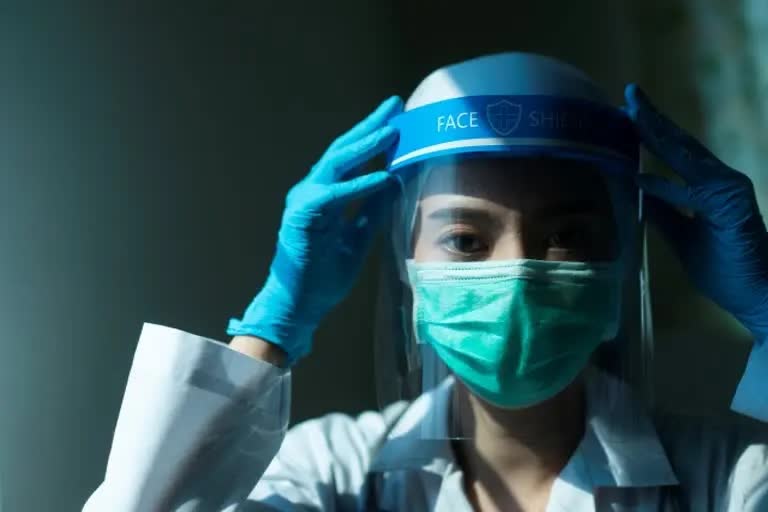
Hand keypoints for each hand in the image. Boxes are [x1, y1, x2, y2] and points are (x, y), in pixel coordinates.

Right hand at [228, 96, 402, 363]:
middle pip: (343, 150)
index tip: (397, 119)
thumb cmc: (323, 276)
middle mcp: (312, 192)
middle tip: (395, 106)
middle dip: (370, 126)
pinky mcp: (303, 217)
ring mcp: (304, 201)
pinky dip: (360, 185)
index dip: (372, 137)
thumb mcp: (358, 239)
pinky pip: (336, 195)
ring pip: (336, 163)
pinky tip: (383, 175)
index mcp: (324, 196)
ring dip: (366, 145)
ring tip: (392, 129)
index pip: (350, 158)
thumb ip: (371, 211)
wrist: (298, 305)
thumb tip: (392, 183)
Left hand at [625, 84, 767, 339]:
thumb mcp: (682, 238)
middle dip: (652, 119)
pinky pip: (693, 193)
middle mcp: (721, 181)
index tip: (626, 111)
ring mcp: (729, 191)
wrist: (758, 296)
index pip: (676, 152)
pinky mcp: (732, 208)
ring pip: (687, 157)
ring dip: (658, 135)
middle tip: (628, 93)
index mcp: (709, 187)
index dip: (652, 130)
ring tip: (632, 114)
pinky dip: (666, 185)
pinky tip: (641, 177)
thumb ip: (665, 213)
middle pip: (680, 144)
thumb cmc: (725, 269)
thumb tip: (639, 190)